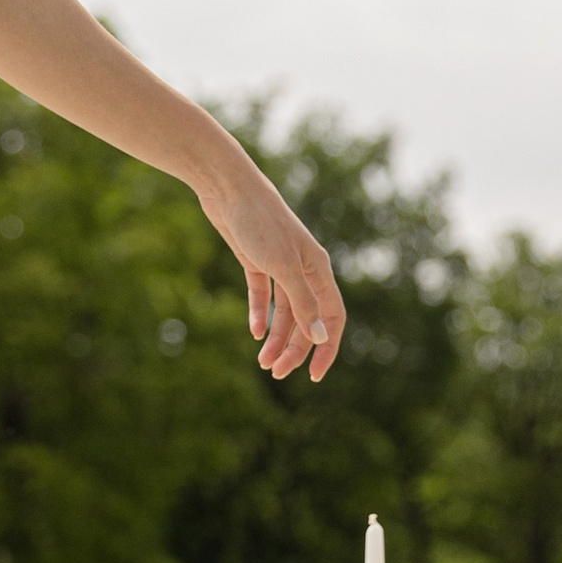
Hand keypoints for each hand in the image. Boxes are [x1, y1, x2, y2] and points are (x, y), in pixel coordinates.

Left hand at [201, 151, 345, 383]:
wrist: (229, 188)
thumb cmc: (260, 222)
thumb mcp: (283, 266)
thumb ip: (302, 302)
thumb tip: (318, 338)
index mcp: (318, 270)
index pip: (331, 317)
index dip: (326, 347)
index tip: (313, 374)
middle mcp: (303, 269)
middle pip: (306, 319)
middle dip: (293, 348)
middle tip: (275, 372)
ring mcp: (279, 265)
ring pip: (284, 311)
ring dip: (276, 337)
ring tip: (262, 362)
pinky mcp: (256, 260)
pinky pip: (263, 295)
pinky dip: (261, 314)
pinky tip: (255, 333)